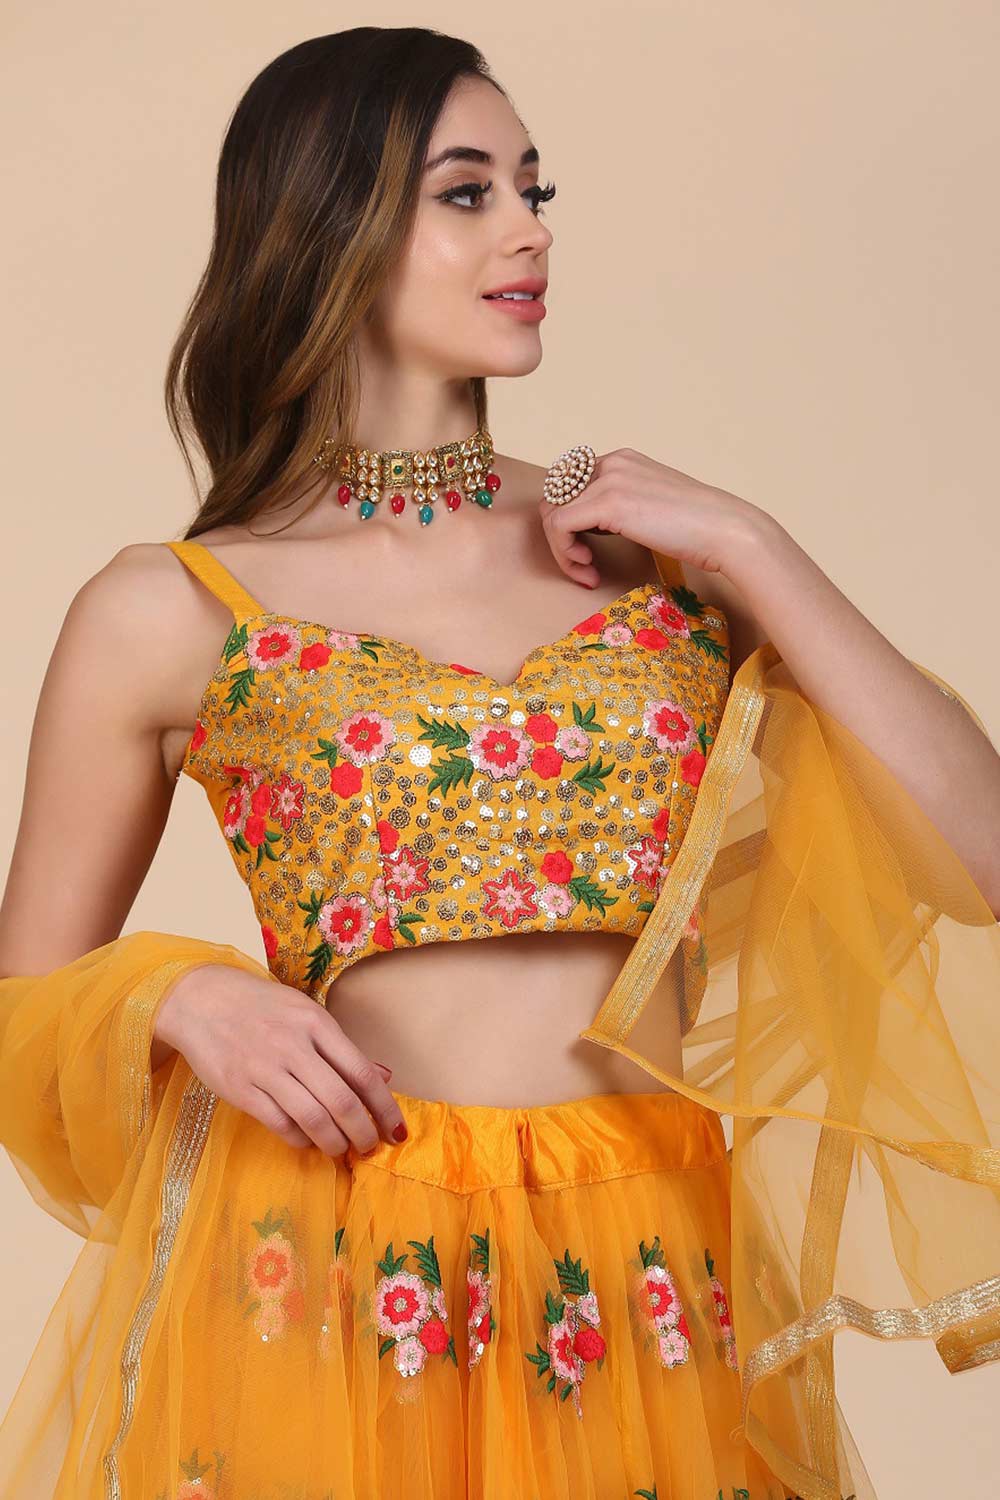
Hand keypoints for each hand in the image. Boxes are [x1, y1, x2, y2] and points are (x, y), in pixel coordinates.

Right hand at [152, 964, 405, 1156]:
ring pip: (313, 1119)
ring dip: (334, 1143)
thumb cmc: (261, 1006)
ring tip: (341, 1149)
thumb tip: (383, 1077)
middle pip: (341, 1102)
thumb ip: (340, 1047)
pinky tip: (307, 1140)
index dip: (385, 1107)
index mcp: (316, 1023)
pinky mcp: (240, 1090)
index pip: (362, 1073)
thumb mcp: (305, 1012)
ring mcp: (265, 1069)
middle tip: (370, 1146)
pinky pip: (280, 1125)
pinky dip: (300, 1140)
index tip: (396, 1130)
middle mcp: (293, 1045)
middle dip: (363, 1133)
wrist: (200, 1000)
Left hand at [539, 446, 766, 587]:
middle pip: (554, 497)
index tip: (588, 553)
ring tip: (587, 571)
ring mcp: (608, 480)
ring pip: (552, 513)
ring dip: (563, 550)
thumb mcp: (649, 508)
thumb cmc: (697, 529)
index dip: (568, 521)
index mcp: (621, 460)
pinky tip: (589, 569)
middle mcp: (611, 462)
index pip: (568, 486)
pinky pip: (559, 527)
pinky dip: (565, 553)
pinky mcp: (608, 503)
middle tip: (584, 565)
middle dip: (560, 536)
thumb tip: (588, 528)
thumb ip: (619, 509)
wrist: (726, 530)